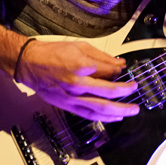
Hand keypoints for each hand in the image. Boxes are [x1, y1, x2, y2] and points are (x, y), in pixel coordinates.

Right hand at [16, 39, 140, 121]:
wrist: (30, 64)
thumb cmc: (52, 54)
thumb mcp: (79, 46)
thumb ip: (101, 56)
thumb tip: (119, 63)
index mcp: (80, 66)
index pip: (109, 71)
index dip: (120, 71)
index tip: (125, 70)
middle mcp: (77, 84)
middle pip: (108, 92)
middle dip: (125, 93)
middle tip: (135, 90)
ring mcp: (72, 97)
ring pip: (100, 108)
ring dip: (119, 111)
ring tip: (131, 110)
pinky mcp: (67, 106)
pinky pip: (88, 114)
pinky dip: (103, 117)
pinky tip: (114, 118)